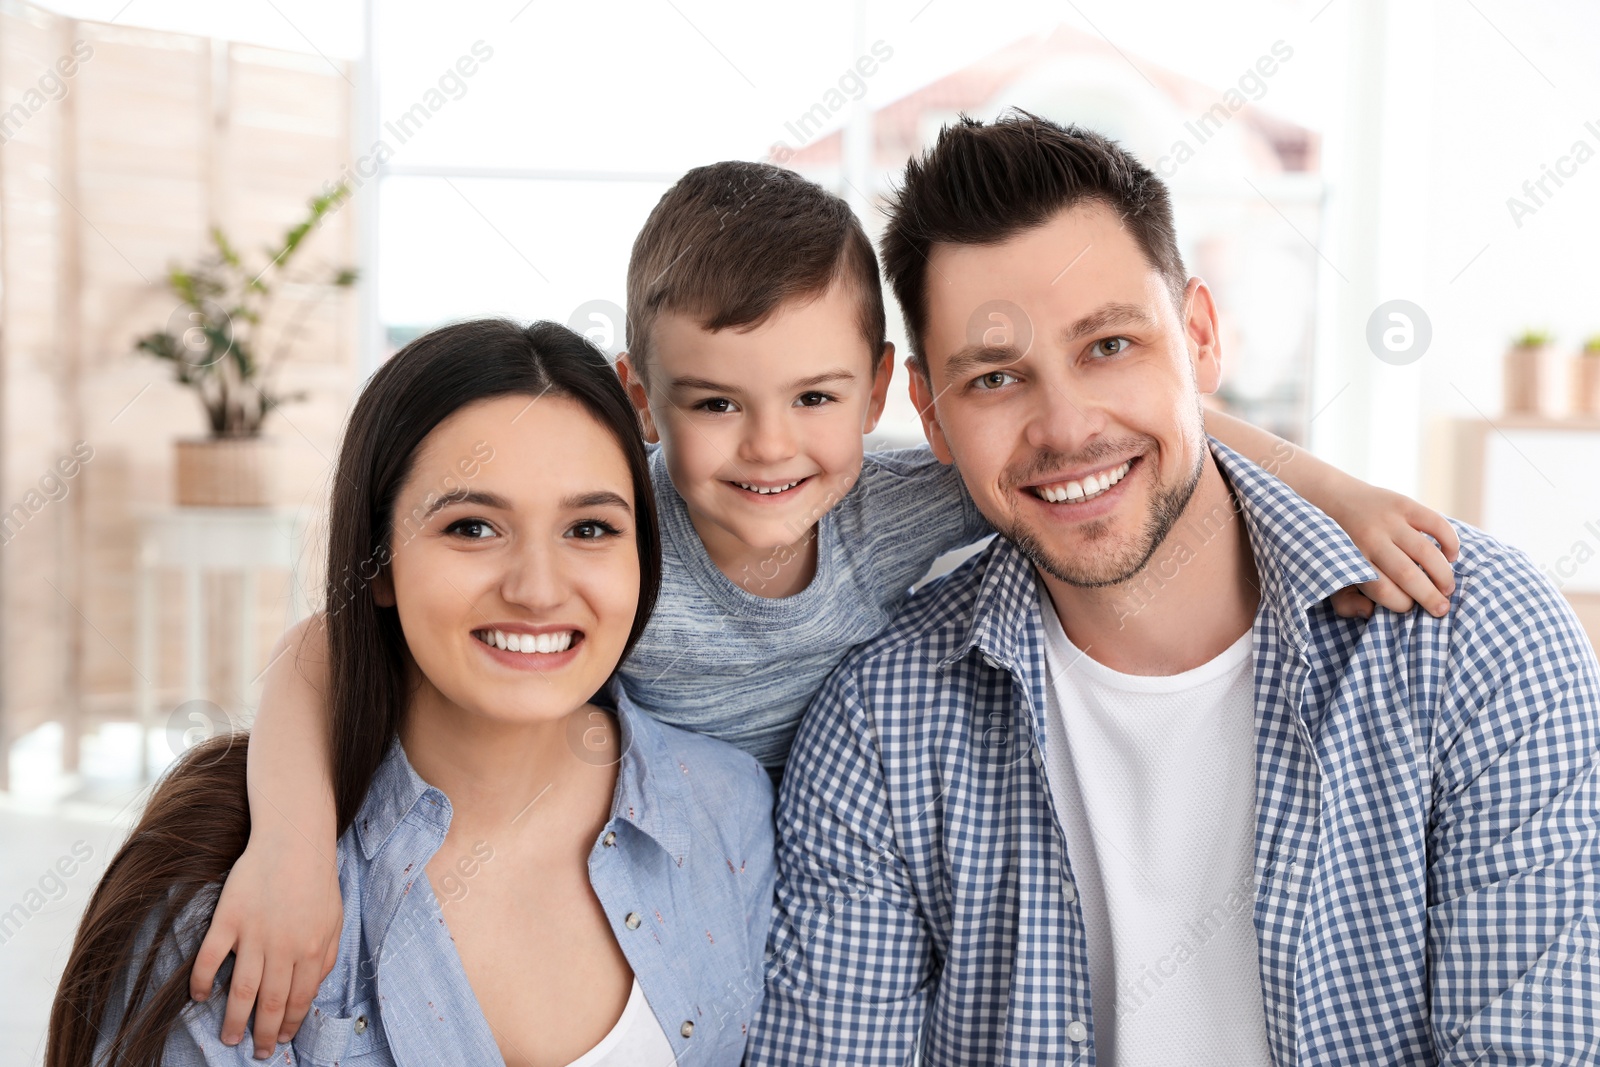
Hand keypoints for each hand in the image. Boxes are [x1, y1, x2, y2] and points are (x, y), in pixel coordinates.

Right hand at [191, 831, 341, 1058]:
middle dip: (264, 1033)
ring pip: (241, 990)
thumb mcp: (335, 919)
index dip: (291, 1024)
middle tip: (258, 1052)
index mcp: (312, 949)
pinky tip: (199, 997)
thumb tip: (315, 987)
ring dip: (233, 1019)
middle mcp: (283, 948)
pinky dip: (201, 982)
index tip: (284, 1039)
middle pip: (271, 1003)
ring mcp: (254, 934)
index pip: (300, 999)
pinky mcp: (228, 919)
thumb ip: (328, 956)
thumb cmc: (317, 880)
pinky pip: (210, 959)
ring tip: (228, 1037)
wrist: (294, 841)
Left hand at [1326, 486, 1459, 618]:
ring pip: (1426, 552)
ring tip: (1448, 588)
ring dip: (1443, 575)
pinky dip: (1450, 541)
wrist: (1332, 498)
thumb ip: (1345, 602)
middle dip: (1430, 597)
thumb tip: (1369, 613)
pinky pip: (1436, 523)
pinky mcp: (1403, 503)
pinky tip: (1450, 555)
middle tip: (1442, 609)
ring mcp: (1388, 520)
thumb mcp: (1329, 577)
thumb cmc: (1338, 547)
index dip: (1402, 605)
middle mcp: (1370, 540)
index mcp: (1351, 560)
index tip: (1410, 607)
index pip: (1384, 591)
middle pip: (1407, 575)